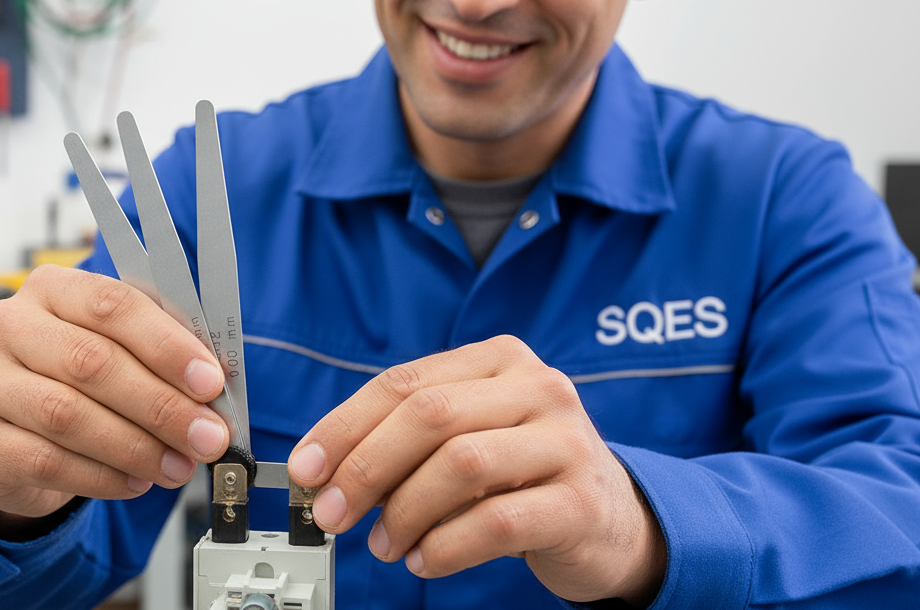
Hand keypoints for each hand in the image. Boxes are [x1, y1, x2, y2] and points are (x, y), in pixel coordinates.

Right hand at [0, 265, 230, 525]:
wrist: (15, 432)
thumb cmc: (74, 381)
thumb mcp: (115, 350)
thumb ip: (159, 357)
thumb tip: (213, 388)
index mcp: (50, 288)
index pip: (112, 304)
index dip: (166, 345)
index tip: (210, 382)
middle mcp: (8, 326)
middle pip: (91, 362)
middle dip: (161, 405)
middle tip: (206, 437)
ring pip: (67, 415)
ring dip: (136, 446)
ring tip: (178, 465)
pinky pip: (47, 461)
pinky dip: (102, 476)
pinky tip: (135, 481)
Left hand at [286, 335, 664, 605]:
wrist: (613, 521)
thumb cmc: (523, 476)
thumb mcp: (466, 442)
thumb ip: (405, 444)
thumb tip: (324, 473)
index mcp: (499, 360)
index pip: (404, 383)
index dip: (344, 427)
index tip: (306, 468)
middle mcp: (538, 387)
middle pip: (429, 415)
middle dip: (365, 469)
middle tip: (332, 514)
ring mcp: (566, 440)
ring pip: (461, 464)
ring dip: (405, 512)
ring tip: (385, 544)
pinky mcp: (581, 501)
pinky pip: (498, 521)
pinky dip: (446, 546)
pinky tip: (424, 560)